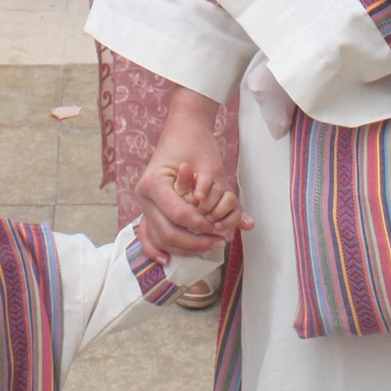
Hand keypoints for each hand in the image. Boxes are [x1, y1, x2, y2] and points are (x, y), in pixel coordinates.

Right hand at [136, 89, 251, 258]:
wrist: (182, 130)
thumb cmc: (197, 146)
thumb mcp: (212, 170)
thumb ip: (227, 200)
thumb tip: (247, 224)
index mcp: (155, 182)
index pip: (180, 215)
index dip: (201, 226)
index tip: (219, 229)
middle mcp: (144, 195)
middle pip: (168, 232)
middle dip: (195, 241)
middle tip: (217, 241)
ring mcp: (143, 202)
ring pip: (160, 238)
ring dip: (183, 248)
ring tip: (207, 246)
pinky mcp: (147, 207)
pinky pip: (147, 234)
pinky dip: (155, 248)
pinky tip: (166, 259)